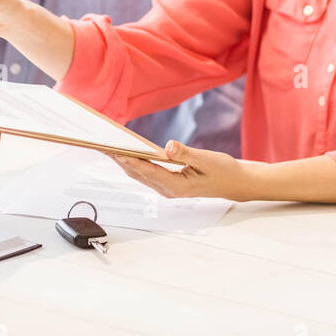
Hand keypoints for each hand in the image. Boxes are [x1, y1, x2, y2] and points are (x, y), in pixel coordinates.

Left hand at [108, 140, 259, 201]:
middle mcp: (167, 190)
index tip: (113, 149)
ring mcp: (166, 188)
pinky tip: (126, 152)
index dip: (128, 159)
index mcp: (176, 186)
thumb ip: (186, 153)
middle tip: (101, 145)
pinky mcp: (168, 183)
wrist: (234, 183)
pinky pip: (146, 172)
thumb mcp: (207, 160)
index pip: (146, 170)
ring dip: (123, 160)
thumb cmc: (223, 171)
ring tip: (107, 146)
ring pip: (139, 173)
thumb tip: (169, 146)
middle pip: (137, 173)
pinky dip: (134, 162)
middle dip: (118, 159)